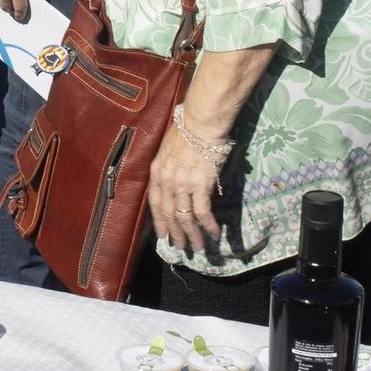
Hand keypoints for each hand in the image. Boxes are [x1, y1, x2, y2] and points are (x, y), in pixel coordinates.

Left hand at [147, 118, 225, 256]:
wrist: (200, 123)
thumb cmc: (187, 130)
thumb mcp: (168, 149)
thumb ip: (169, 166)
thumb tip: (177, 179)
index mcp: (157, 171)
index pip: (155, 203)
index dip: (159, 220)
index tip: (163, 234)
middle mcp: (167, 181)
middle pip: (169, 214)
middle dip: (175, 234)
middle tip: (181, 248)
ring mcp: (182, 185)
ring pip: (185, 218)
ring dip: (192, 235)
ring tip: (198, 248)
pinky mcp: (200, 187)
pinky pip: (203, 213)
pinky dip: (209, 226)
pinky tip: (214, 234)